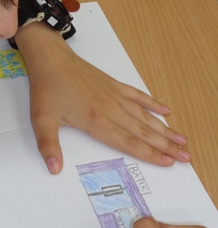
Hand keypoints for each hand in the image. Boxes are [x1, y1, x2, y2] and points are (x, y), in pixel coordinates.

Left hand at [15, 22, 189, 173]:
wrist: (51, 59)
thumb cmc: (47, 90)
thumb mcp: (42, 121)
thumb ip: (49, 146)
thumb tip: (54, 169)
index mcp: (96, 121)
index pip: (128, 143)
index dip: (149, 154)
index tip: (167, 162)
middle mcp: (110, 109)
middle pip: (143, 132)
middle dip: (166, 146)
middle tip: (186, 156)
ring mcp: (114, 95)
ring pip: (145, 116)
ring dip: (164, 129)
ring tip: (182, 139)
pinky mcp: (113, 84)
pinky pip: (138, 95)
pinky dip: (152, 103)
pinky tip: (165, 110)